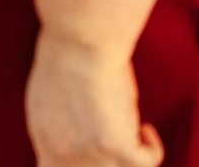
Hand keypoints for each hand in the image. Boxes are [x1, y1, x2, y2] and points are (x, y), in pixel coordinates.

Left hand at [26, 33, 161, 166]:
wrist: (77, 44)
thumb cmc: (64, 57)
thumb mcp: (47, 98)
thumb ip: (59, 126)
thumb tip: (77, 132)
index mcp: (46, 144)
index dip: (74, 163)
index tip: (95, 145)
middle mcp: (65, 157)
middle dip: (107, 155)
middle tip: (114, 133)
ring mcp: (92, 158)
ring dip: (128, 152)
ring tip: (128, 128)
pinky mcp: (119, 150)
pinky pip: (147, 161)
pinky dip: (152, 146)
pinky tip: (144, 125)